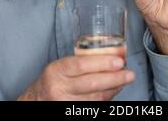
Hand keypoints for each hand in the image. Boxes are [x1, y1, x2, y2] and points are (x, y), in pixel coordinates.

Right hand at [17, 56, 134, 100]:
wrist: (37, 100)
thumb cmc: (54, 79)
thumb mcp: (61, 66)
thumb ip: (81, 61)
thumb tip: (111, 56)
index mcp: (57, 70)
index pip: (81, 65)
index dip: (102, 63)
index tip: (119, 61)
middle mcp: (59, 88)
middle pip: (92, 84)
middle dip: (115, 78)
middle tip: (130, 74)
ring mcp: (65, 103)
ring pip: (96, 98)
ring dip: (114, 89)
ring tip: (125, 81)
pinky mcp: (72, 113)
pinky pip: (94, 106)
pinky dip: (107, 98)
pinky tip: (114, 91)